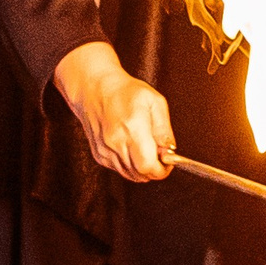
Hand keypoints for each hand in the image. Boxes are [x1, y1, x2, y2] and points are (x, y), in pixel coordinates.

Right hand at [54, 41, 173, 182]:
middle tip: (160, 156)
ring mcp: (105, 151)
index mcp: (132, 129)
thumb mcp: (155, 102)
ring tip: (146, 149)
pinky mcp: (99, 155)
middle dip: (155, 170)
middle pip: (141, 174)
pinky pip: (120, 170)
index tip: (168, 162)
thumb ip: (164, 130)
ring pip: (131, 175)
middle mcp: (116, 143)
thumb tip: (170, 151)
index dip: (162, 169)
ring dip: (143, 168)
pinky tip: (132, 149)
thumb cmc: (125, 92)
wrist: (94, 89)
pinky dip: (130, 165)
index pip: (148, 166)